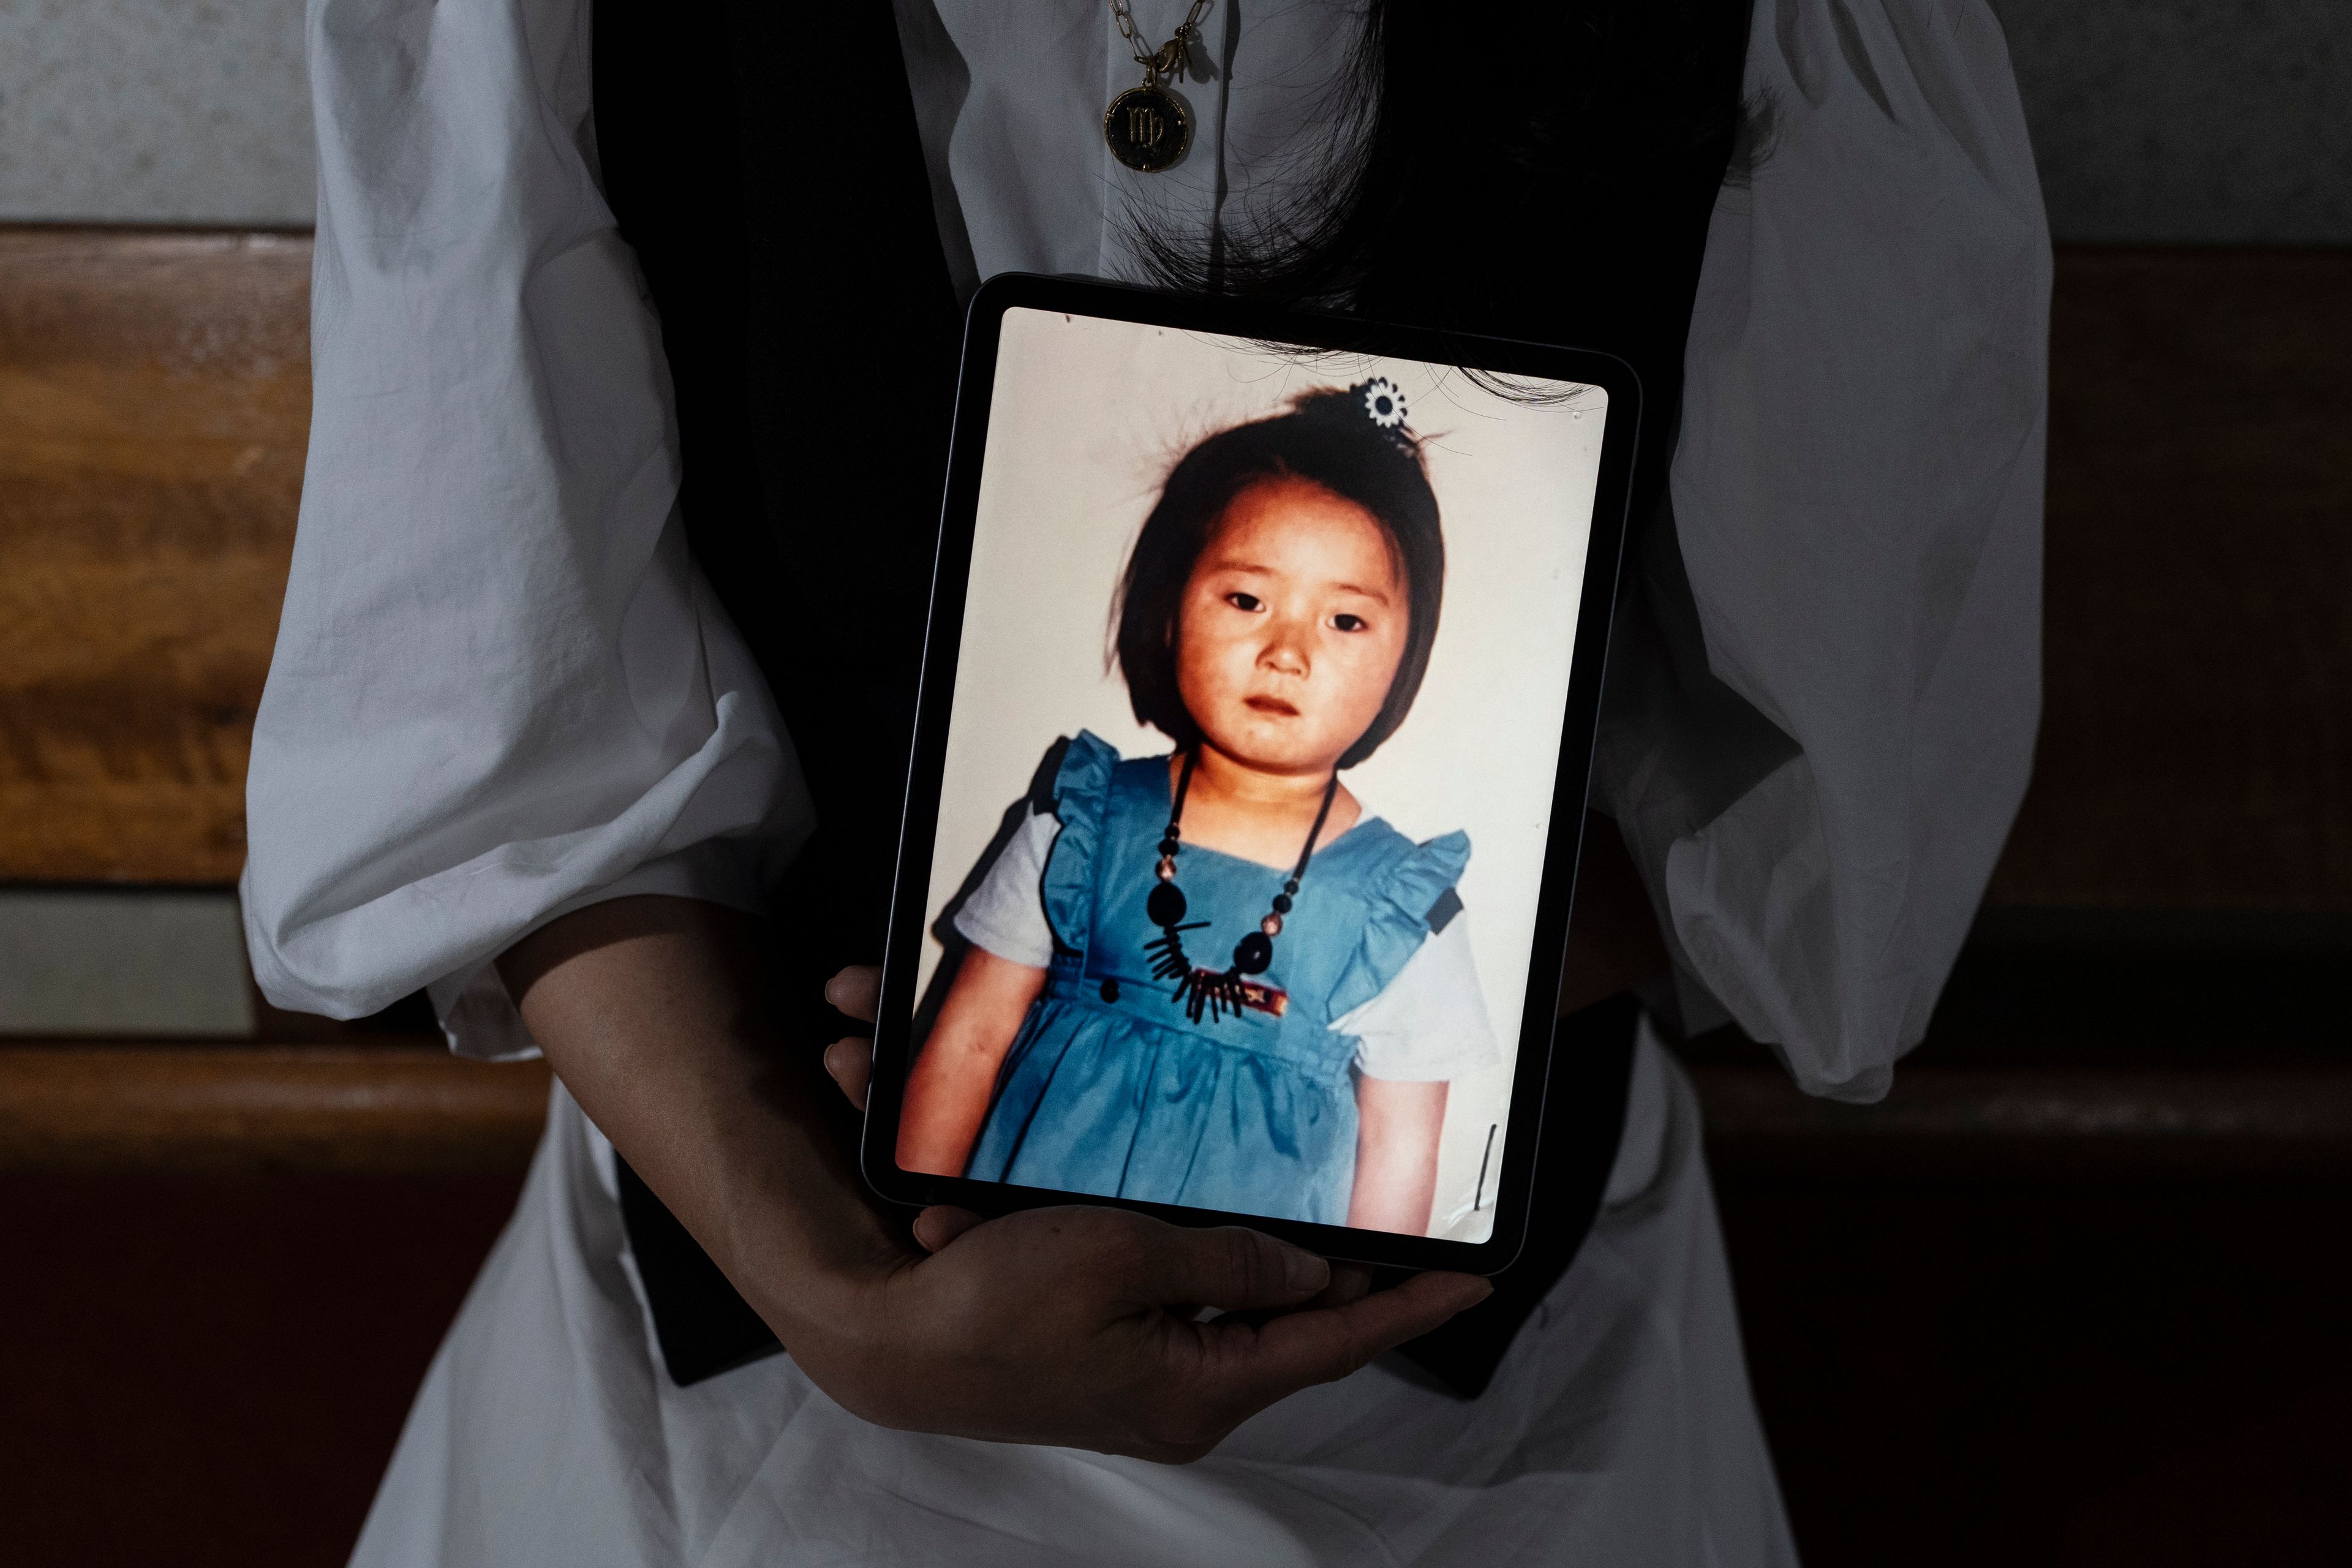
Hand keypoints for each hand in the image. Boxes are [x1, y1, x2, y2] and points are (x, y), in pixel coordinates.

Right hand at [813, 965, 1490, 1459]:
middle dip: (1338, 1280)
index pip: (1336, 1342)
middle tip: (1395, 1231)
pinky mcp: (1106, 1366)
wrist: (888, 1341)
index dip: (1409, 1306)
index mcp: (1202, 1388)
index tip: (1472, 1279)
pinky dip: (1180, 1269)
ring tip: (1296, 1226)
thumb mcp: (1130, 1257)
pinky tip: (1165, 1235)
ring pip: (1230, 1315)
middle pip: (1290, 1330)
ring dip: (1251, 1267)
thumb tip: (1310, 1272)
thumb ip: (1233, 1261)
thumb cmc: (996, 1302)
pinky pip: (1170, 1310)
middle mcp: (1183, 1403)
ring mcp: (1144, 1391)